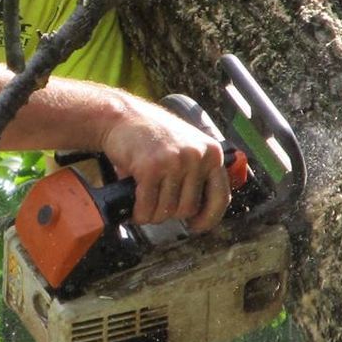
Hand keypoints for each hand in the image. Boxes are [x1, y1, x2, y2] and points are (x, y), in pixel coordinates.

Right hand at [99, 96, 232, 232]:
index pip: (220, 197)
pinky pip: (147, 207)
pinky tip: (134, 206)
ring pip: (166, 211)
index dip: (208, 218)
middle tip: (155, 202)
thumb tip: (200, 210)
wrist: (121, 116)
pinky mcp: (151, 167)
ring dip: (151, 213)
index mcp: (211, 152)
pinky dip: (138, 212)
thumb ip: (198, 172)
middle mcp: (197, 156)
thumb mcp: (186, 146)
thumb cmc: (151, 134)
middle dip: (168, 212)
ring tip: (143, 200)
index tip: (196, 226)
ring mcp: (175, 161)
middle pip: (187, 209)